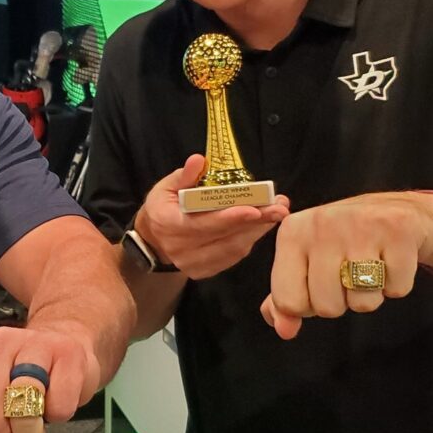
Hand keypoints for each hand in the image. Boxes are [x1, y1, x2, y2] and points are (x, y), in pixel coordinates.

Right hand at [138, 155, 289, 279]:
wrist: (152, 242)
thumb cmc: (162, 208)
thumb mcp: (165, 188)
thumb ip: (183, 176)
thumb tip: (199, 160)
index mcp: (169, 224)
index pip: (203, 223)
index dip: (230, 217)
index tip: (254, 209)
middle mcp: (180, 249)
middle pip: (225, 237)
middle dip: (255, 221)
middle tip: (279, 207)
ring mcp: (192, 264)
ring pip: (233, 249)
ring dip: (256, 231)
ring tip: (275, 213)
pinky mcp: (203, 272)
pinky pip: (232, 258)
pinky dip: (248, 240)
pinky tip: (259, 226)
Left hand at [261, 193, 432, 339]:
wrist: (394, 209)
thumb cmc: (341, 243)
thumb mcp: (304, 262)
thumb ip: (286, 299)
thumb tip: (284, 331)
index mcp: (292, 233)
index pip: (288, 301)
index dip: (307, 306)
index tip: (317, 285)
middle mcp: (321, 225)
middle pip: (327, 308)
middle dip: (340, 302)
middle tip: (347, 276)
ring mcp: (361, 226)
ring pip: (362, 303)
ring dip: (369, 296)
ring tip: (369, 268)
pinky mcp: (398, 230)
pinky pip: (397, 290)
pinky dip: (396, 285)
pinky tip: (390, 261)